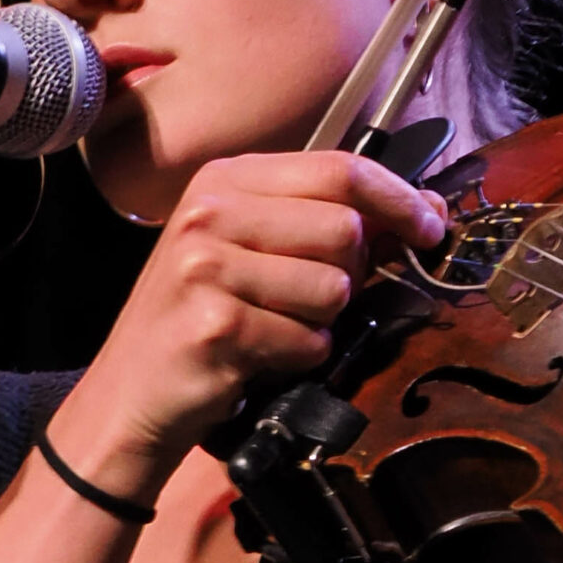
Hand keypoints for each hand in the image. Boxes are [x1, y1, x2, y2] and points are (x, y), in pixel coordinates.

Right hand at [50, 150, 446, 494]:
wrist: (132, 393)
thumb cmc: (204, 321)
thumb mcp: (255, 251)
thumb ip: (328, 222)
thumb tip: (427, 208)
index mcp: (227, 179)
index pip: (340, 168)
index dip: (399, 199)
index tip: (430, 228)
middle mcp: (211, 211)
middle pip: (344, 229)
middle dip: (347, 276)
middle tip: (305, 301)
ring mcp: (207, 267)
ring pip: (333, 289)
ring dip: (319, 324)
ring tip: (271, 329)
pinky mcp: (216, 325)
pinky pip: (308, 341)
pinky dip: (297, 358)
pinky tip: (257, 357)